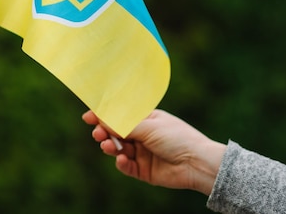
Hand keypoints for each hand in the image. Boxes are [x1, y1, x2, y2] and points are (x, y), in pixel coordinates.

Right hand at [83, 109, 225, 194]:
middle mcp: (142, 135)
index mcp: (145, 119)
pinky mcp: (143, 170)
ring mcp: (142, 153)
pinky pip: (126, 166)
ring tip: (107, 145)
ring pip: (118, 149)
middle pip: (115, 133)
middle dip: (104, 132)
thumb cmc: (177, 137)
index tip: (88, 117)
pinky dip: (120, 162)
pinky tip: (120, 159)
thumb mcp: (148, 126)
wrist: (197, 163)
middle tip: (98, 133)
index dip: (103, 116)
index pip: (119, 116)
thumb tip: (101, 118)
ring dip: (110, 146)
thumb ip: (123, 124)